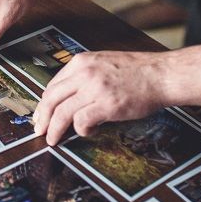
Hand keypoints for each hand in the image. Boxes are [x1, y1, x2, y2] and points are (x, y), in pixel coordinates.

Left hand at [34, 50, 168, 144]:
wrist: (161, 75)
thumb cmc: (137, 72)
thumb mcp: (104, 63)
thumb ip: (84, 75)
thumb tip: (67, 98)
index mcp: (82, 61)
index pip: (53, 85)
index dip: (44, 103)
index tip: (41, 115)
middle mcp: (84, 73)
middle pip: (51, 98)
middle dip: (42, 118)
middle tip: (39, 130)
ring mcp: (95, 88)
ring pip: (61, 112)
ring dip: (55, 129)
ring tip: (54, 140)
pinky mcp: (106, 105)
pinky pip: (81, 122)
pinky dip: (80, 130)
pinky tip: (89, 131)